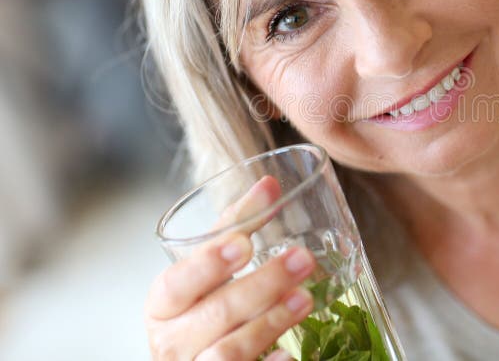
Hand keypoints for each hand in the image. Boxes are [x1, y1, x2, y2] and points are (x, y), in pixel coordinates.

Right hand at [145, 176, 315, 359]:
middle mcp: (171, 342)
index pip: (175, 284)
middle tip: (302, 260)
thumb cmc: (202, 307)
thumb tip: (270, 184)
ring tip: (305, 299)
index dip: (207, 266)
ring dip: (271, 322)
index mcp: (163, 304)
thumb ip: (235, 227)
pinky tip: (289, 355)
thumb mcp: (208, 268)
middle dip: (262, 285)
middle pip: (214, 313)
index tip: (243, 244)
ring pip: (229, 352)